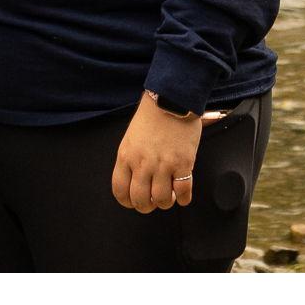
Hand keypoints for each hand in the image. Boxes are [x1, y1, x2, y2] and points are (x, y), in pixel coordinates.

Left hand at [111, 91, 201, 212]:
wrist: (171, 98)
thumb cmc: (152, 116)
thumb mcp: (131, 138)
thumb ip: (131, 160)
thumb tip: (135, 182)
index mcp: (126, 157)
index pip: (120, 192)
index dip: (127, 202)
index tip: (134, 201)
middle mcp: (142, 164)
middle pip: (140, 201)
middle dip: (147, 206)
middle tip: (153, 201)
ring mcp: (163, 165)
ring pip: (162, 200)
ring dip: (166, 202)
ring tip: (169, 195)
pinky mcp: (183, 163)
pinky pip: (183, 192)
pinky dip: (183, 199)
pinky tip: (183, 195)